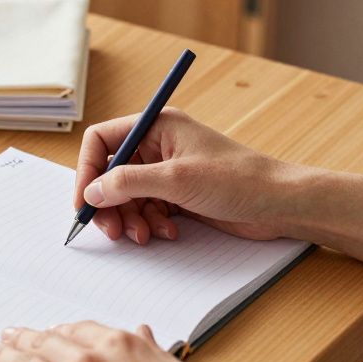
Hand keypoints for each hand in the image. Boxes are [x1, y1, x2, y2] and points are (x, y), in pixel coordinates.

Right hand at [75, 108, 305, 243]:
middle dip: (109, 204)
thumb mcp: (175, 180)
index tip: (84, 202)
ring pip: (128, 197)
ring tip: (145, 235)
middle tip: (112, 231)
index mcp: (157, 126)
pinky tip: (169, 232)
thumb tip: (92, 192)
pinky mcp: (178, 195)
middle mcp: (159, 146)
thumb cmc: (237, 179)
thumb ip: (128, 183)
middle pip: (111, 173)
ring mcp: (168, 172)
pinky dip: (151, 224)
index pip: (102, 141)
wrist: (278, 204)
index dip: (87, 171)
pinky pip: (147, 210)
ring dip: (131, 219)